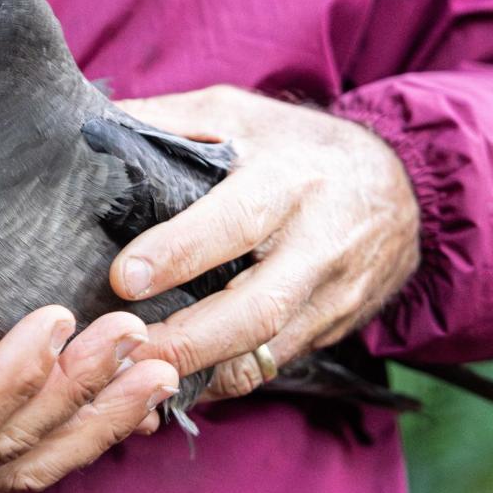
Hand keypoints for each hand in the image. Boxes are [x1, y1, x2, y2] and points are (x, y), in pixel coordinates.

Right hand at [0, 296, 177, 492]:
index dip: (14, 378)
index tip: (54, 319)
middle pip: (11, 447)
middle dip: (81, 394)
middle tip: (139, 339)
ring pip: (28, 464)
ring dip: (96, 420)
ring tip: (156, 372)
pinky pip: (21, 461)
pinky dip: (75, 433)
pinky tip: (115, 402)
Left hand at [110, 85, 419, 399]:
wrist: (401, 187)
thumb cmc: (297, 144)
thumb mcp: (238, 112)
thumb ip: (168, 120)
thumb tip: (91, 129)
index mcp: (289, 179)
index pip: (235, 221)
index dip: (179, 252)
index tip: (124, 278)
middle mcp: (317, 241)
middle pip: (256, 308)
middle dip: (188, 339)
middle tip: (127, 350)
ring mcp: (332, 293)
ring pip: (267, 350)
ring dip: (202, 371)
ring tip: (140, 377)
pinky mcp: (334, 327)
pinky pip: (275, 365)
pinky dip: (226, 378)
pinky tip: (181, 380)